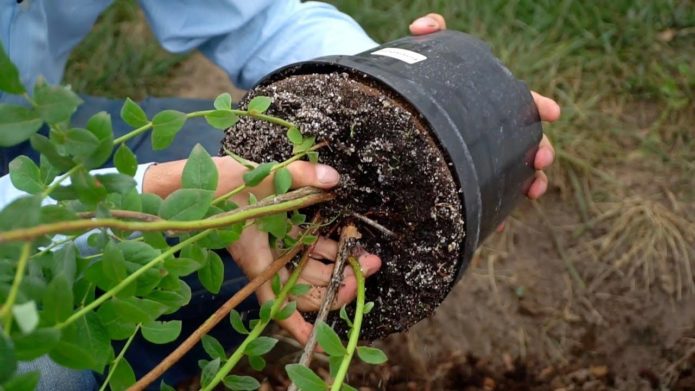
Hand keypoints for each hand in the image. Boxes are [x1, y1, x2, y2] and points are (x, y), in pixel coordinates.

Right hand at [143, 157, 381, 344]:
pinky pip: (304, 248)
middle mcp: (266, 258)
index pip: (279, 302)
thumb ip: (299, 176)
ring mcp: (272, 246)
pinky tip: (344, 239)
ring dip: (338, 265)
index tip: (319, 341)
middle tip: (370, 266)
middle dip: (338, 283)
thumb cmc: (213, 185)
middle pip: (305, 286)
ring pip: (309, 268)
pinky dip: (324, 248)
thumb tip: (334, 178)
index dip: (297, 325)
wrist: (186, 181)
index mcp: (257, 257)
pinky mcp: (275, 232)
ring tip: (367, 253)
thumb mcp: (256, 176)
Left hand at [409, 13, 560, 199]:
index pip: (523, 103)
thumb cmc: (420, 86)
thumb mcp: (424, 58)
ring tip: (533, 190)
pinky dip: (499, 206)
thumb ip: (431, 35)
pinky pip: (489, 195)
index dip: (540, 106)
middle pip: (527, 141)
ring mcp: (483, 156)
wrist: (401, 115)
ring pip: (515, 171)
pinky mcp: (468, 179)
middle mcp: (493, 131)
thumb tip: (425, 26)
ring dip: (530, 181)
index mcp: (491, 102)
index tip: (553, 111)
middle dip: (541, 149)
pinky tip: (500, 218)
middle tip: (542, 159)